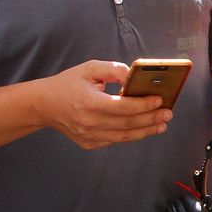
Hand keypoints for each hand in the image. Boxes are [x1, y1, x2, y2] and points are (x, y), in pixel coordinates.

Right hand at [34, 60, 171, 149]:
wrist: (44, 104)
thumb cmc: (68, 84)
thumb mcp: (90, 68)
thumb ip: (114, 70)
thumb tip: (135, 77)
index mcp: (89, 102)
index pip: (122, 107)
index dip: (143, 105)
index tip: (160, 99)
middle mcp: (88, 122)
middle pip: (127, 123)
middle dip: (151, 119)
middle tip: (168, 113)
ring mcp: (87, 135)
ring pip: (123, 136)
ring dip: (145, 131)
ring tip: (161, 124)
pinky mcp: (88, 142)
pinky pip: (114, 140)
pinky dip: (130, 135)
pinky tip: (144, 129)